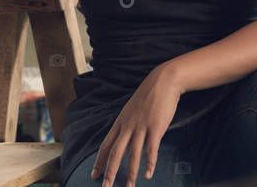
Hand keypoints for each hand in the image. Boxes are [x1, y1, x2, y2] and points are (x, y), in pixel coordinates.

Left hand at [92, 64, 182, 186]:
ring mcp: (141, 127)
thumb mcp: (132, 111)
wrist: (162, 82)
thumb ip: (128, 125)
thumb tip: (126, 139)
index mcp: (120, 123)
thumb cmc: (148, 97)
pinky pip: (151, 149)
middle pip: (115, 152)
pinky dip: (149, 163)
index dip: (99, 161)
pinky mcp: (155, 127)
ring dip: (130, 173)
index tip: (94, 175)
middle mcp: (127, 126)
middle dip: (109, 172)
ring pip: (132, 154)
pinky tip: (148, 175)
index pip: (106, 145)